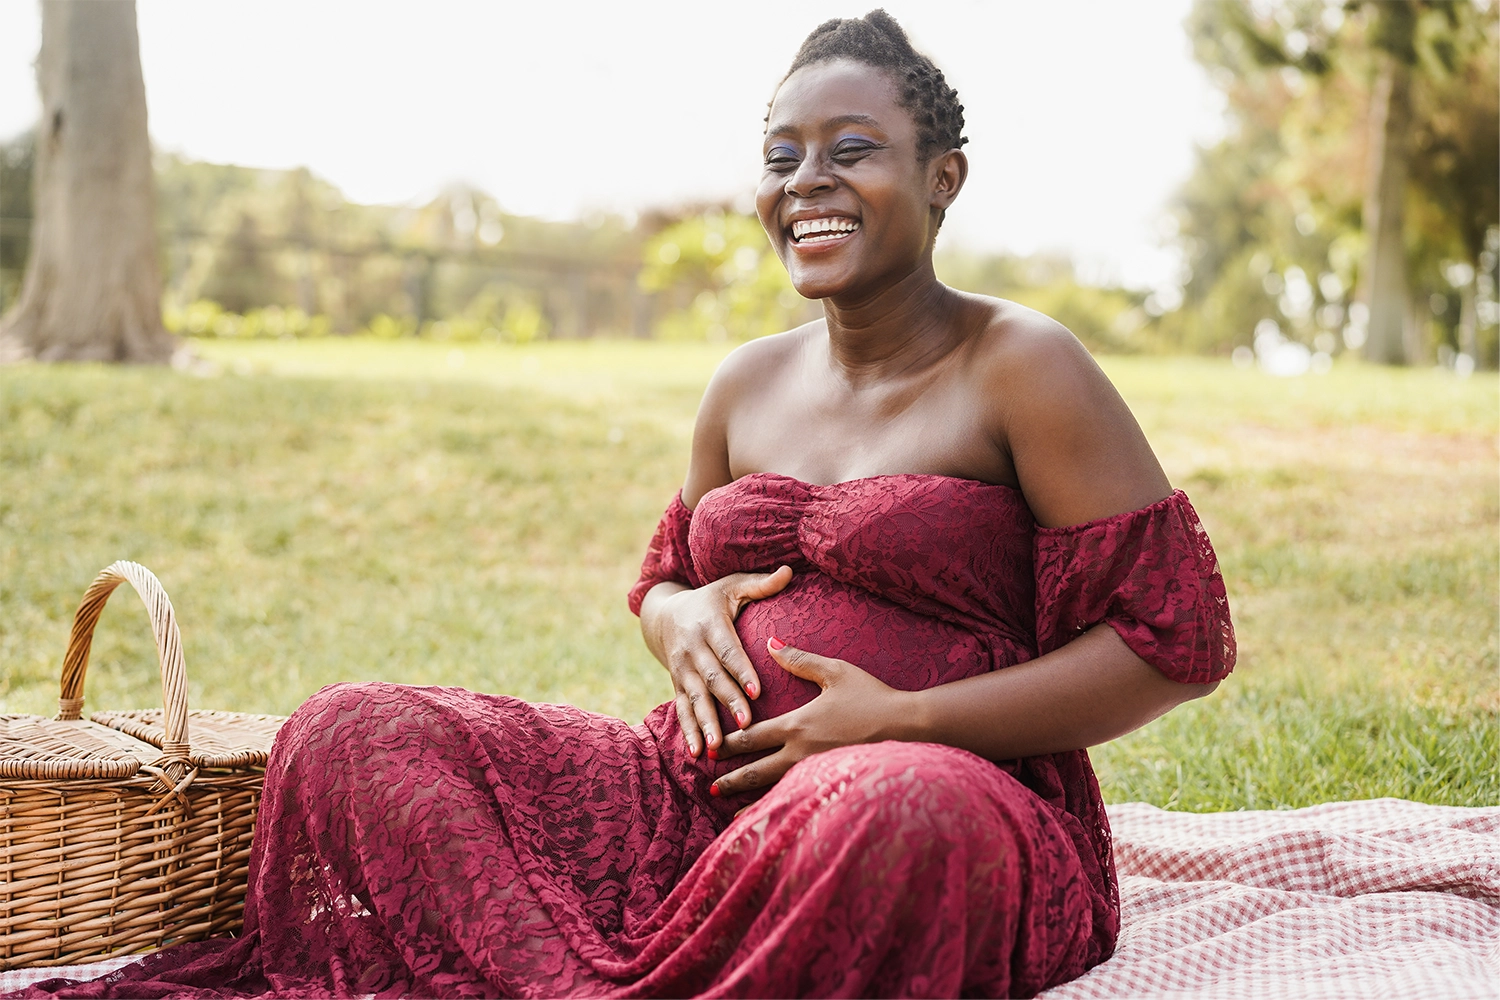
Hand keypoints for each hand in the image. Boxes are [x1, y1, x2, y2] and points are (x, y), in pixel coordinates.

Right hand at [641, 566, 792, 757]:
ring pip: (694, 699)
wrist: (665, 615)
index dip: (742, 671)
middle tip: (747, 723)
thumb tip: (790, 571)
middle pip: (712, 679)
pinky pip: (681, 710)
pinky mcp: (676, 685)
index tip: (758, 690)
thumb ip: (761, 584)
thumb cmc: (711, 600)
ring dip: (705, 723)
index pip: (728, 651)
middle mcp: (692, 649)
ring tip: (717, 746)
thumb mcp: (732, 586)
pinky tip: (696, 752)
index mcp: (709, 625)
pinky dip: (688, 732)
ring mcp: (681, 670)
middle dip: (728, 702)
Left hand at [711, 637, 910, 796]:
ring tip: (731, 813)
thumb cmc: (873, 696)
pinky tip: (773, 819)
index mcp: (797, 724)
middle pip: (756, 770)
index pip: (751, 736)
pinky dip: (780, 810)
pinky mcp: (832, 785)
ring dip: (750, 800)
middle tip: (710, 787)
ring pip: (774, 791)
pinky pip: (798, 800)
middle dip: (731, 779)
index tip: (710, 750)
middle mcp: (800, 754)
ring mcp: (816, 774)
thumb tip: (771, 642)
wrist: (908, 727)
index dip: (728, 743)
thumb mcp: (835, 671)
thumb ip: (800, 659)